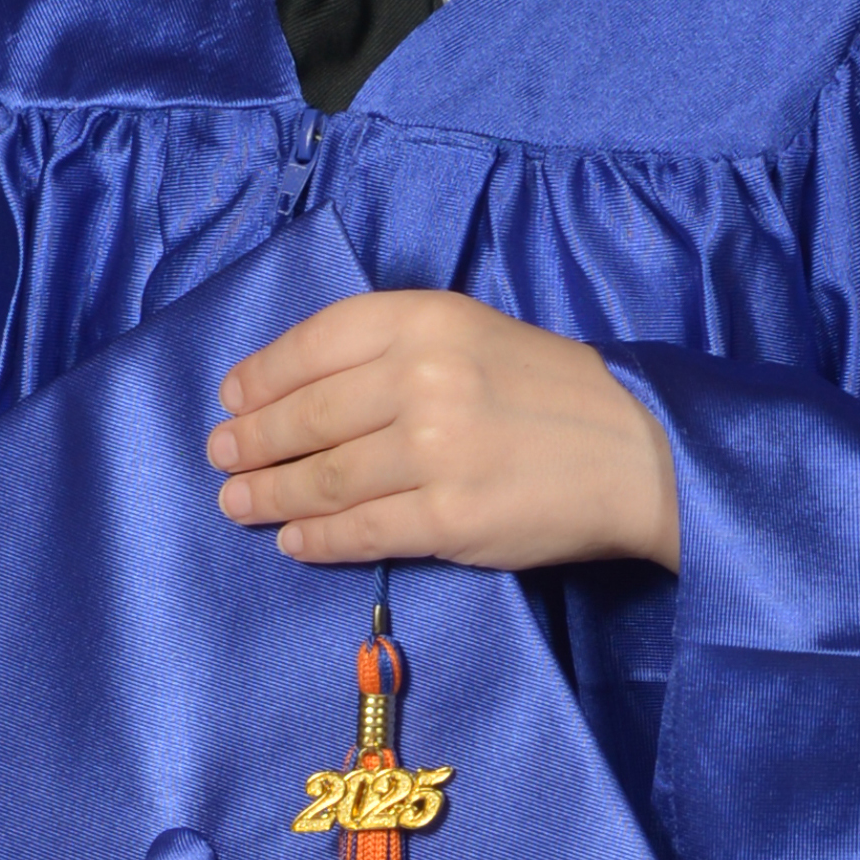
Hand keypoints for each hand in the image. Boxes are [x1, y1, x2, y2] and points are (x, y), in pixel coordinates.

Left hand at [208, 290, 679, 572]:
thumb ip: (394, 346)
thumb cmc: (551, 387)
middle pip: (308, 416)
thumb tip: (296, 385)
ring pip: (324, 478)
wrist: (639, 450)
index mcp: (427, 320)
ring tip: (237, 501)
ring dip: (269, 493)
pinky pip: (361, 531)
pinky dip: (316, 538)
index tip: (230, 398)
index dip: (262, 375)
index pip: (314, 344)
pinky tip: (293, 539)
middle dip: (252, 441)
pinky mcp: (450, 519)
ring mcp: (435, 452)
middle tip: (219, 456)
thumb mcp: (472, 330)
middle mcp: (423, 379)